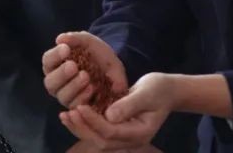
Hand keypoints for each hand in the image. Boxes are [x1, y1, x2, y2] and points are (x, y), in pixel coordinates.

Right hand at [43, 32, 126, 109]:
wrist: (117, 70)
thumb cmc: (98, 55)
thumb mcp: (89, 42)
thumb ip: (75, 38)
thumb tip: (60, 39)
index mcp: (57, 65)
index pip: (47, 61)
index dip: (54, 56)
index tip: (66, 49)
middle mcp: (58, 83)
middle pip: (50, 83)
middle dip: (61, 74)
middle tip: (73, 66)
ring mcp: (68, 97)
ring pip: (62, 96)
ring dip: (73, 86)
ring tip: (86, 76)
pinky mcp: (79, 108)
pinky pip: (75, 107)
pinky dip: (83, 97)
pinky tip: (92, 88)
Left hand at [60, 73, 175, 150]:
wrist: (167, 91)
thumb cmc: (159, 89)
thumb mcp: (147, 92)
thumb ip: (129, 104)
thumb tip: (109, 115)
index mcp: (140, 133)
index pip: (111, 132)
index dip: (94, 122)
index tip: (80, 107)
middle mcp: (131, 140)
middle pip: (102, 142)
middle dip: (83, 129)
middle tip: (68, 113)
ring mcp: (125, 138)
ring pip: (98, 141)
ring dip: (80, 129)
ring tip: (64, 115)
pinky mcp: (118, 130)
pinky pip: (99, 133)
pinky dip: (85, 126)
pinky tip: (72, 115)